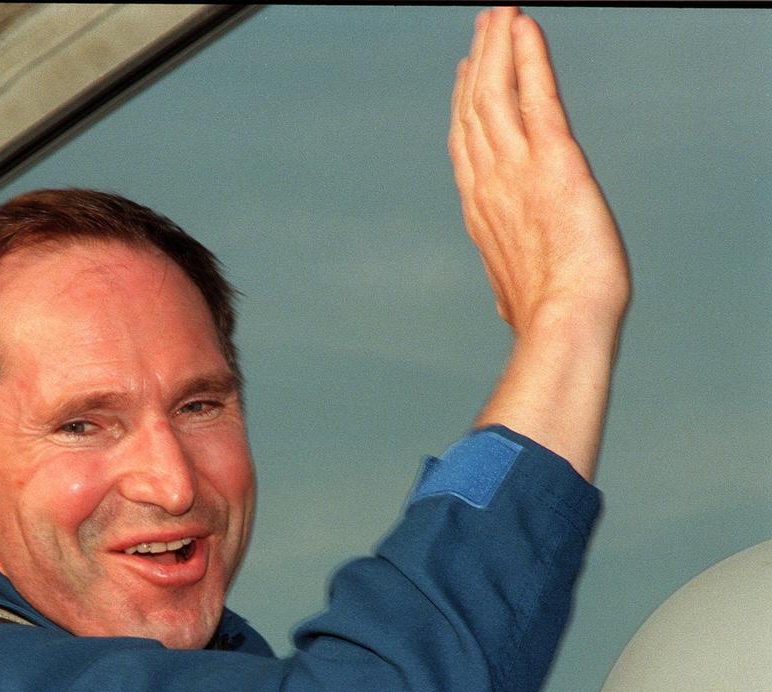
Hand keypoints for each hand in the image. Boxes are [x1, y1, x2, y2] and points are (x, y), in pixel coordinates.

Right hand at [452, 7, 630, 480]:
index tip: (467, 80)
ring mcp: (516, 168)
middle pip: (476, 111)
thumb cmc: (547, 321)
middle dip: (480, 65)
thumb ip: (511, 286)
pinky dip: (527, 56)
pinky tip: (522, 27)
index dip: (465, 109)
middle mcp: (490, 184)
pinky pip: (535, 93)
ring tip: (498, 13)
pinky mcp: (553, 157)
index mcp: (483, 214)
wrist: (565, 322)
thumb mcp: (518, 299)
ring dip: (497, 48)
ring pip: (497, 93)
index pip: (468, 149)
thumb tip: (509, 307)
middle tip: (481, 29)